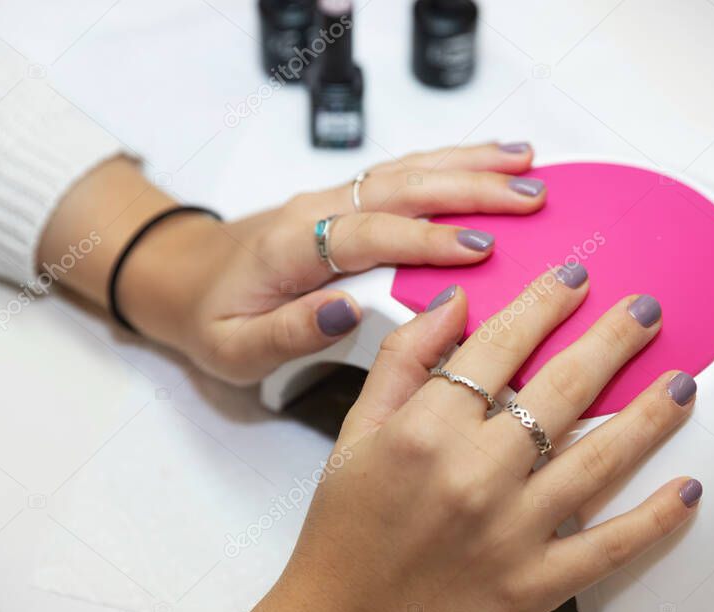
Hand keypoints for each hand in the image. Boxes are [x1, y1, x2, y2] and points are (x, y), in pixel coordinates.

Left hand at [40, 142, 545, 383]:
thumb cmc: (212, 316)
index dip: (426, 239)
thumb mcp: (233, 348)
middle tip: (530, 198)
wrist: (183, 275)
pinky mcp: (349, 200)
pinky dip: (453, 162)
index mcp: (291, 249)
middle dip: (470, 190)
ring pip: (408, 170)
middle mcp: (318, 211)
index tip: (482, 248)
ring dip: (470, 164)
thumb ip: (288, 333)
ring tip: (528, 165)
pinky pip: (406, 173)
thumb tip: (348, 312)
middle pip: (400, 187)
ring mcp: (335, 199)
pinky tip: (493, 160)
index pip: (368, 235)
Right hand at [201, 269, 701, 611]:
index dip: (543, 305)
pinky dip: (655, 519)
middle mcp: (473, 476)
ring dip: (649, 416)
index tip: (574, 279)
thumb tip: (453, 303)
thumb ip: (402, 361)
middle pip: (561, 391)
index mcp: (424, 432)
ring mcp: (510, 533)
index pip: (499, 347)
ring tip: (684, 380)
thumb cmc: (343, 531)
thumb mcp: (354, 434)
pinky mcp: (534, 585)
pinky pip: (608, 546)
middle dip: (613, 341)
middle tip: (647, 310)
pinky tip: (688, 488)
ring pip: (599, 461)